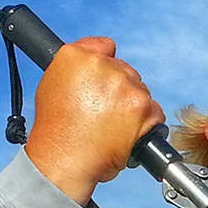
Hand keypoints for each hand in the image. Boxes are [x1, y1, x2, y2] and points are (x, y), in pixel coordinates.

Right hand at [26, 37, 167, 205]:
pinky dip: (147, 124)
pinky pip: (155, 111)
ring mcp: (123, 83)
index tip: (105, 81)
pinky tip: (128, 136)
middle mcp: (101, 64)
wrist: (64, 160)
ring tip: (113, 129)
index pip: (106, 46)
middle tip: (106, 115)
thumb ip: (75, 70)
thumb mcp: (52, 88)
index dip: (107, 65)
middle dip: (121, 91)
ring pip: (141, 91)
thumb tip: (95, 63)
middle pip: (126, 71)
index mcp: (75, 56)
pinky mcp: (141, 105)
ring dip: (134, 108)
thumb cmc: (56, 132)